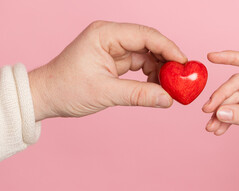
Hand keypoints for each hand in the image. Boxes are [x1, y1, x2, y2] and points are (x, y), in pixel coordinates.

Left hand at [29, 21, 186, 120]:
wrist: (45, 96)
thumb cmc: (66, 89)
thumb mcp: (105, 92)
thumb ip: (139, 95)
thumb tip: (168, 99)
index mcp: (105, 34)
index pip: (146, 35)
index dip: (168, 48)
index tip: (184, 64)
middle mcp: (111, 37)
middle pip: (149, 43)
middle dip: (167, 60)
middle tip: (181, 78)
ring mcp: (113, 48)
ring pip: (146, 55)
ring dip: (160, 70)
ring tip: (170, 86)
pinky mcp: (114, 61)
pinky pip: (140, 65)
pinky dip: (150, 75)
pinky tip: (158, 87)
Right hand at [202, 51, 238, 172]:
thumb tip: (219, 112)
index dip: (231, 57)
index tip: (211, 57)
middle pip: (237, 85)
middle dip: (221, 98)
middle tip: (207, 112)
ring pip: (234, 100)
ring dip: (221, 113)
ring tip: (211, 127)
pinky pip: (237, 111)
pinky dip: (227, 120)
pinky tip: (219, 129)